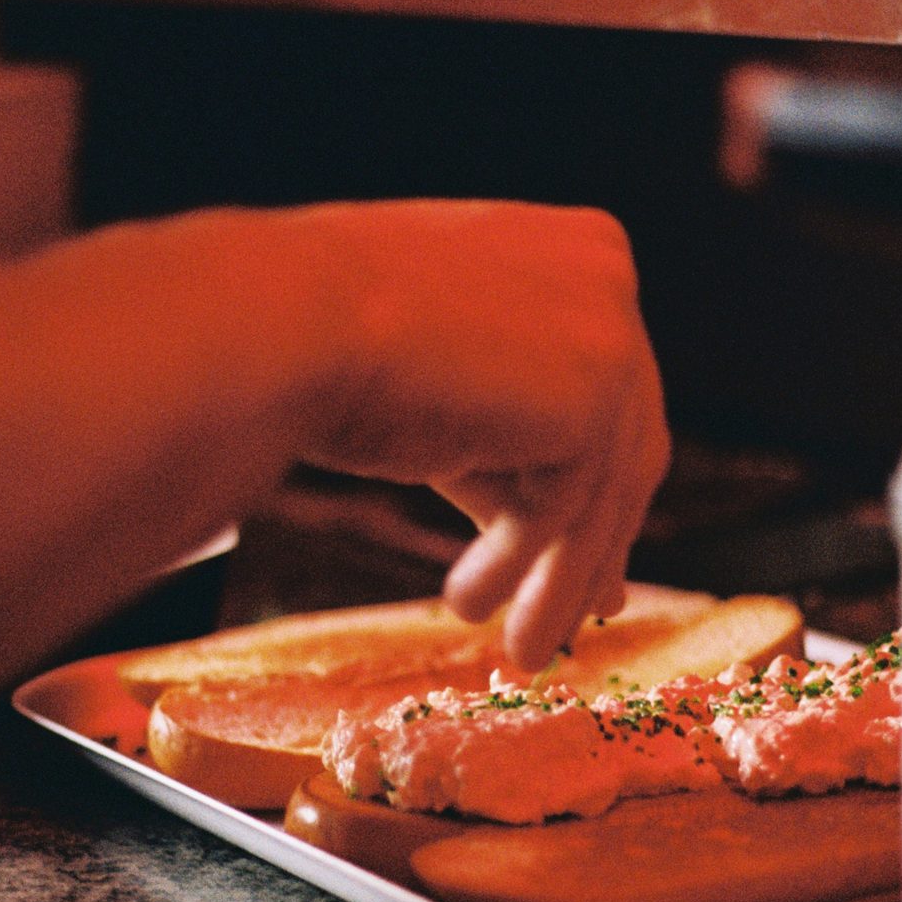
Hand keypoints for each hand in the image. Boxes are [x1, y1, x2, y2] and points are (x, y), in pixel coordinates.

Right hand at [292, 200, 670, 671]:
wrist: (276, 321)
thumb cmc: (332, 342)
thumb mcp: (451, 385)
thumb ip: (521, 445)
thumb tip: (576, 553)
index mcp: (579, 251)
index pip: (611, 388)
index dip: (600, 480)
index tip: (590, 552)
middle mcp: (607, 279)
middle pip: (625, 443)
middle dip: (598, 539)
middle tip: (582, 612)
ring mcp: (609, 334)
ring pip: (600, 490)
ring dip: (558, 582)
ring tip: (525, 650)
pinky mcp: (589, 399)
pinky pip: (566, 511)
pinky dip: (522, 570)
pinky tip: (468, 605)